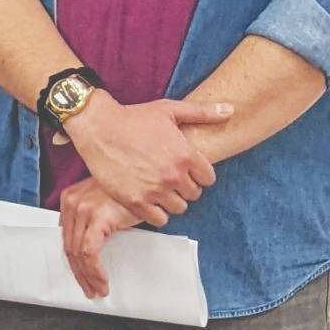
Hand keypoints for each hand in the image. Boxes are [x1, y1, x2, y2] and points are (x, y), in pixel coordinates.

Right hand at [58, 95, 229, 225]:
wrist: (98, 127)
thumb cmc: (133, 117)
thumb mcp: (170, 110)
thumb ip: (203, 112)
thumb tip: (231, 110)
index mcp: (185, 155)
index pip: (208, 179)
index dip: (199, 174)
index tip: (187, 171)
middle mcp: (172, 175)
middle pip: (194, 195)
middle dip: (185, 188)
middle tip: (170, 180)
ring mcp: (153, 190)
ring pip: (178, 208)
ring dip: (171, 201)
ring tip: (159, 190)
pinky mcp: (134, 201)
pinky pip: (158, 219)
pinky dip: (156, 213)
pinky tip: (148, 200)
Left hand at [59, 177, 139, 299]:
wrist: (152, 175)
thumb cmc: (134, 189)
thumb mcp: (109, 203)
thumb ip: (96, 219)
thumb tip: (92, 246)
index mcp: (70, 199)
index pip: (67, 237)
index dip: (74, 261)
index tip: (83, 277)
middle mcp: (73, 203)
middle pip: (70, 247)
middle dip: (80, 273)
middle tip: (91, 290)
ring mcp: (83, 209)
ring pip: (78, 253)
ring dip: (88, 276)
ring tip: (99, 290)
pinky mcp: (97, 217)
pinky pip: (90, 252)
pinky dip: (94, 270)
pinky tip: (102, 280)